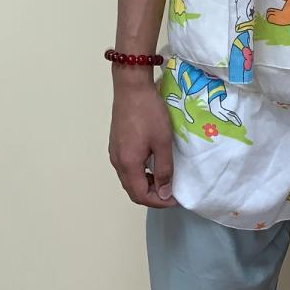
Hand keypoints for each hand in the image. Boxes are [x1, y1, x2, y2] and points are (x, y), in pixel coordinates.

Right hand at [109, 79, 178, 207]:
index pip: (140, 196)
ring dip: (146, 184)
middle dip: (152, 195)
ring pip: (129, 179)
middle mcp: (117, 162)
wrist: (132, 87)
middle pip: (132, 190)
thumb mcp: (162, 142)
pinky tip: (152, 164)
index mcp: (128, 164)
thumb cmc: (149, 113)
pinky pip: (126, 167)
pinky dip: (140, 173)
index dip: (158, 202)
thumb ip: (164, 169)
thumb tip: (163, 193)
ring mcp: (114, 152)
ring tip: (164, 178)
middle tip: (171, 191)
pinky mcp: (116, 143)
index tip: (175, 199)